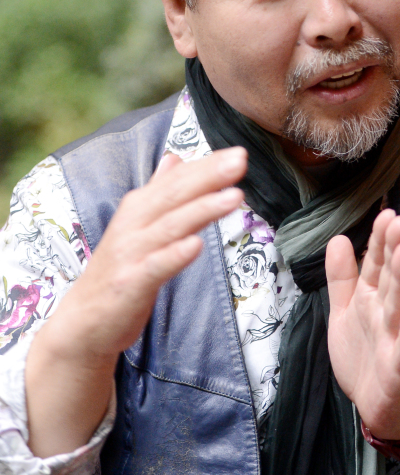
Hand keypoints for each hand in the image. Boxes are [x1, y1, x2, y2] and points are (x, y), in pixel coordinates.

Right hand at [25, 146, 246, 456]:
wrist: (83, 322)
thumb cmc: (119, 270)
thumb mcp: (137, 225)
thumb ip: (158, 192)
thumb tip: (174, 158)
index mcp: (138, 208)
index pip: (177, 180)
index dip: (207, 165)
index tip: (238, 152)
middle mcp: (133, 224)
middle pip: (175, 195)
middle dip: (209, 176)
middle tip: (241, 159)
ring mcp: (131, 254)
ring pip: (170, 226)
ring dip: (202, 209)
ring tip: (235, 196)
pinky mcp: (130, 284)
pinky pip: (156, 267)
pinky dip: (176, 255)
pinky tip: (197, 245)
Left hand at [326, 208, 399, 474]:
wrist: (380, 409)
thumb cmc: (364, 357)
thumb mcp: (344, 312)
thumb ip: (342, 277)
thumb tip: (337, 238)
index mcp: (371, 299)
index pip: (376, 264)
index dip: (379, 240)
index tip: (386, 214)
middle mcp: (385, 313)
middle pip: (389, 277)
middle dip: (393, 249)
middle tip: (398, 221)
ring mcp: (395, 338)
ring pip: (399, 303)